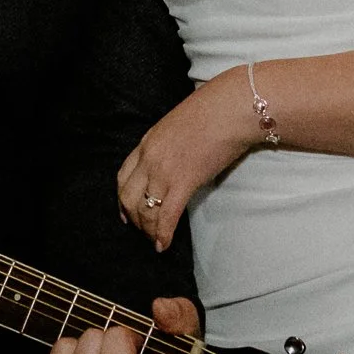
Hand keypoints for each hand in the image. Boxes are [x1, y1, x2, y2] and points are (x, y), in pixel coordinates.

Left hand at [117, 68, 257, 251]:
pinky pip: (167, 215)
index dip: (122, 198)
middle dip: (133, 218)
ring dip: (148, 230)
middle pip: (128, 197)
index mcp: (147, 141)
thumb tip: (176, 161)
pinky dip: (163, 234)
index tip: (126, 212)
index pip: (123, 176)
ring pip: (145, 210)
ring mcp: (164, 170)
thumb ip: (169, 145)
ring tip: (155, 241)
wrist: (230, 108)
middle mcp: (150, 158)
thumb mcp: (178, 125)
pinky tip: (163, 245)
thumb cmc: (213, 111)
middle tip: (142, 231)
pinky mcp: (184, 182)